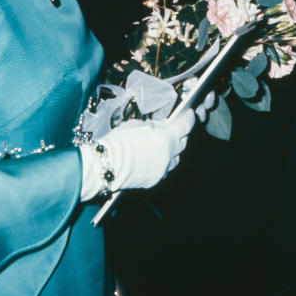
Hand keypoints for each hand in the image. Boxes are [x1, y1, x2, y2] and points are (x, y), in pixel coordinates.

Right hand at [80, 107, 196, 199]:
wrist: (106, 164)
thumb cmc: (119, 141)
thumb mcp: (138, 124)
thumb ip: (155, 125)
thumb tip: (163, 126)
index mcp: (166, 138)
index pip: (185, 125)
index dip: (189, 118)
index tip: (189, 114)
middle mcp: (168, 155)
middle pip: (182, 143)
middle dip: (180, 135)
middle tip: (173, 130)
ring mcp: (163, 169)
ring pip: (175, 159)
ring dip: (172, 151)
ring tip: (162, 146)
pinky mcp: (155, 180)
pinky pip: (164, 170)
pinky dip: (162, 163)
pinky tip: (153, 158)